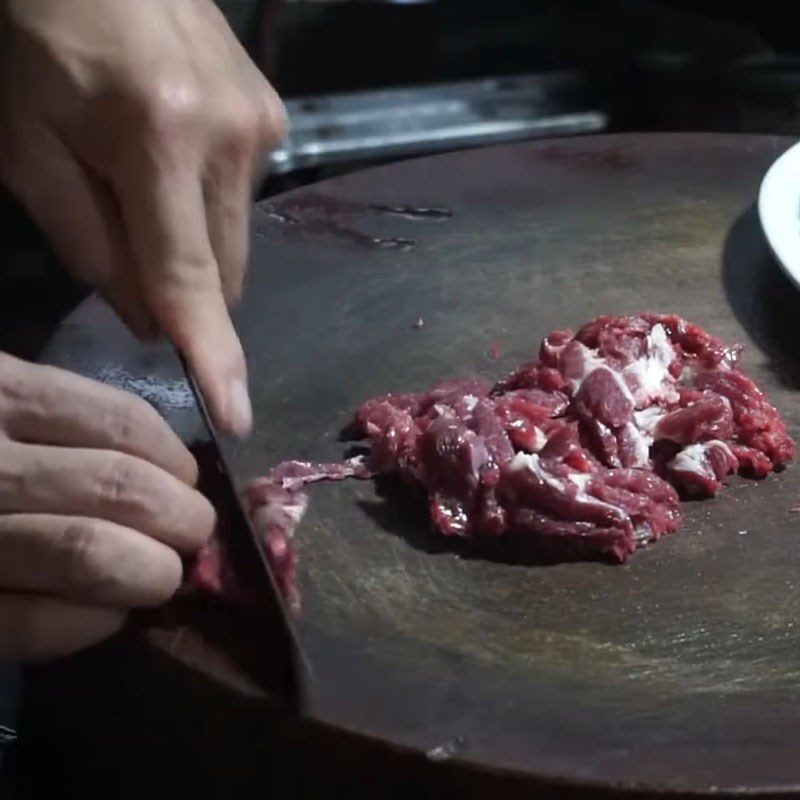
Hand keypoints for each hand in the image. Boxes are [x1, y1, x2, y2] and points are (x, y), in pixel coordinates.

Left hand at [0, 0, 287, 435]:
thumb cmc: (35, 36)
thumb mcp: (26, 144)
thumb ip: (87, 243)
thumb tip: (149, 317)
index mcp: (159, 140)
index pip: (192, 278)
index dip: (212, 352)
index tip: (237, 414)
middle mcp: (233, 138)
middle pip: (225, 269)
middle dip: (187, 290)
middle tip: (128, 250)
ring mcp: (263, 124)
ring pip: (238, 238)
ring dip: (197, 244)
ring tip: (147, 183)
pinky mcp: (274, 114)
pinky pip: (244, 197)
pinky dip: (209, 205)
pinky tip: (173, 153)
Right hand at [0, 354, 214, 659]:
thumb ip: (59, 421)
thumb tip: (170, 470)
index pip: (122, 424)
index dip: (175, 461)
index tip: (189, 483)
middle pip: (120, 488)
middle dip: (181, 518)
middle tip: (192, 535)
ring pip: (87, 550)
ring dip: (151, 570)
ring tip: (162, 574)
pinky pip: (34, 622)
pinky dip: (91, 622)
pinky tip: (107, 615)